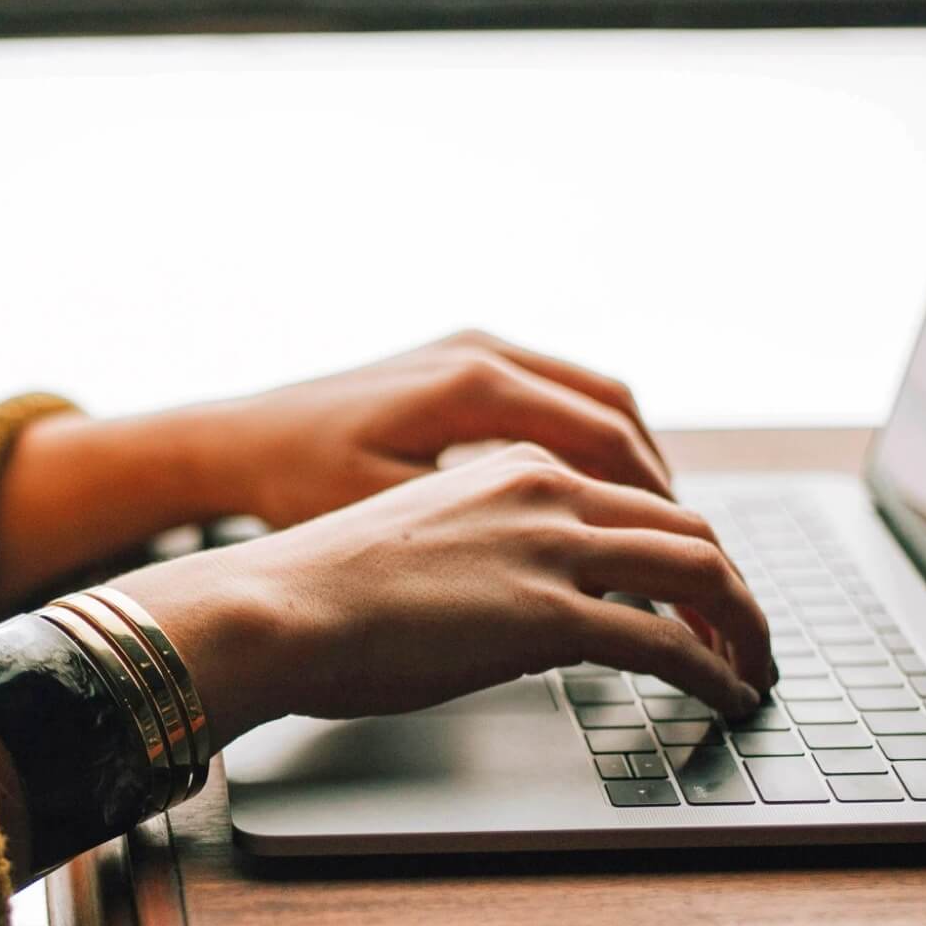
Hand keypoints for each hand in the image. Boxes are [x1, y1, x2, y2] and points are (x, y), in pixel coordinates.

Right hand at [112, 443, 772, 749]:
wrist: (273, 605)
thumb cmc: (319, 590)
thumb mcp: (422, 543)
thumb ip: (489, 555)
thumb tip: (523, 612)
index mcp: (514, 466)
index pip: (636, 497)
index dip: (685, 550)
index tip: (701, 595)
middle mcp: (546, 489)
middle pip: (687, 528)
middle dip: (734, 588)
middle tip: (749, 637)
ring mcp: (551, 548)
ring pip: (700, 572)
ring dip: (744, 627)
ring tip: (754, 671)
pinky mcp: (548, 615)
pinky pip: (668, 643)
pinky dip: (715, 671)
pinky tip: (726, 697)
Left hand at [184, 330, 670, 528]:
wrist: (235, 441)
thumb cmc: (298, 486)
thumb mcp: (394, 520)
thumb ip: (490, 537)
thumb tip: (583, 577)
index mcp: (474, 386)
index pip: (605, 440)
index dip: (656, 505)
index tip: (684, 557)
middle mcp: (482, 351)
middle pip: (614, 411)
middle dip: (658, 484)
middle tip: (689, 549)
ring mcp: (472, 347)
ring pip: (592, 396)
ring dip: (630, 459)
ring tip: (655, 527)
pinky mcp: (458, 360)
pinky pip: (555, 393)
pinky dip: (589, 441)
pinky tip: (594, 494)